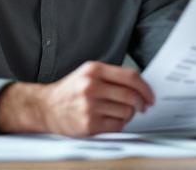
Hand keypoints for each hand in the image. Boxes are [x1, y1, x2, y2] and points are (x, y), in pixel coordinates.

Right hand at [0, 61, 154, 136]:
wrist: (45, 107)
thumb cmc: (69, 91)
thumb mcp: (87, 74)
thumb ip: (111, 76)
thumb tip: (140, 87)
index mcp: (93, 70)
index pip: (130, 77)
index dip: (145, 88)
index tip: (150, 96)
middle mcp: (91, 86)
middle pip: (131, 95)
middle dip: (141, 103)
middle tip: (142, 107)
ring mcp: (90, 106)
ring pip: (126, 111)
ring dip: (129, 114)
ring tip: (120, 112)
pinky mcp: (89, 124)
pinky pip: (117, 125)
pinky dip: (120, 124)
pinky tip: (112, 120)